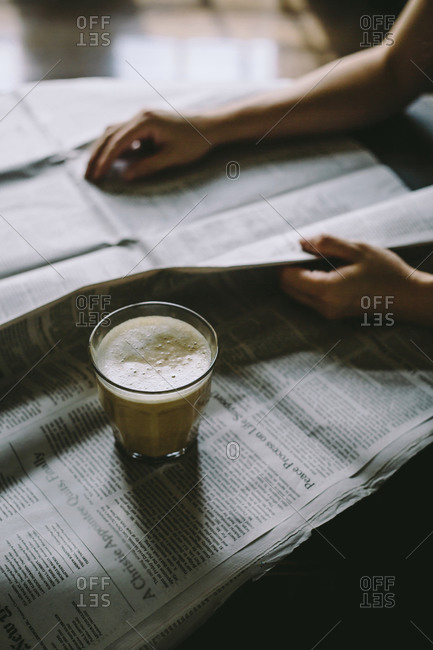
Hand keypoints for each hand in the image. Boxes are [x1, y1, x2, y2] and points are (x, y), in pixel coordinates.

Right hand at [85, 110, 211, 181]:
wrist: (209, 126)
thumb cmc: (194, 141)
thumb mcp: (172, 157)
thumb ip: (148, 166)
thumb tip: (125, 175)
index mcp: (145, 121)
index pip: (118, 142)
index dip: (105, 160)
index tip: (97, 176)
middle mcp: (139, 115)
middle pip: (109, 135)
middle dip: (96, 155)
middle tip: (87, 175)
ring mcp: (141, 117)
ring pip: (112, 132)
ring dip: (101, 150)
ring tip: (92, 168)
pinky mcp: (144, 123)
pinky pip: (122, 133)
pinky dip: (113, 146)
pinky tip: (108, 160)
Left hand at [280, 234, 427, 321]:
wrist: (408, 297)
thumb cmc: (387, 273)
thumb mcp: (357, 249)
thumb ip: (326, 243)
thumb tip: (302, 242)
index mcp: (327, 290)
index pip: (288, 278)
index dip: (286, 261)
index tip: (294, 248)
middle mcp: (324, 306)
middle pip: (289, 288)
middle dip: (291, 269)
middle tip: (306, 252)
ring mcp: (329, 312)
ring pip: (299, 294)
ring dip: (302, 277)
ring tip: (321, 260)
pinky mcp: (334, 313)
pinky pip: (311, 298)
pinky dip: (311, 284)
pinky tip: (330, 271)